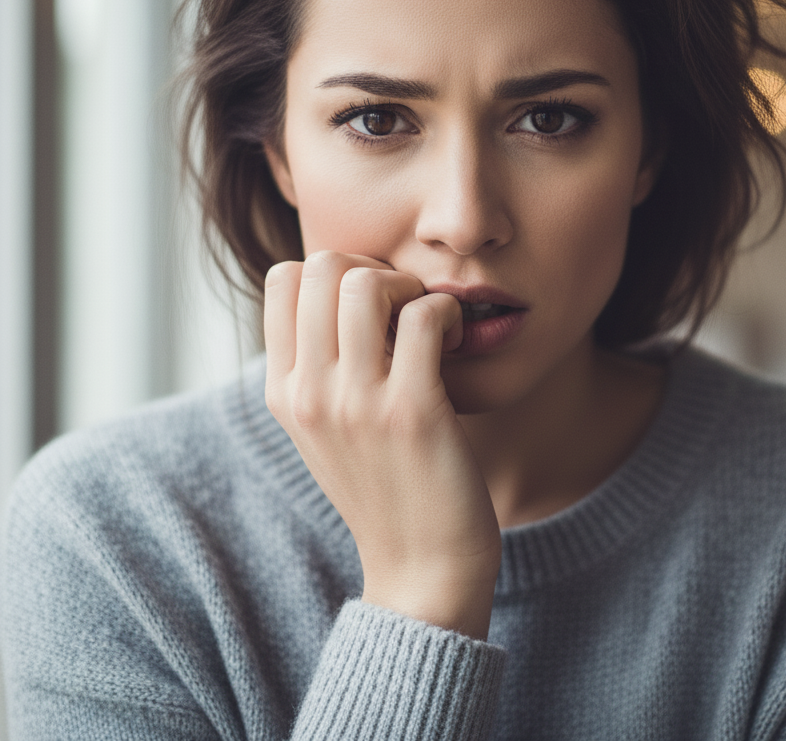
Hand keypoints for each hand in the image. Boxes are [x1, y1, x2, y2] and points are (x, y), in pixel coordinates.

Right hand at [263, 251, 500, 640]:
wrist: (420, 566)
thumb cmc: (386, 485)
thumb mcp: (326, 427)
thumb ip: (320, 365)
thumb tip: (344, 289)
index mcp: (283, 391)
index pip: (282, 279)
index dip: (335, 271)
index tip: (372, 304)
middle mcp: (308, 393)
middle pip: (321, 266)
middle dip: (372, 268)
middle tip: (404, 306)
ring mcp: (356, 404)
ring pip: (365, 283)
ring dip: (410, 287)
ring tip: (429, 322)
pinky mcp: (411, 413)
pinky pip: (424, 316)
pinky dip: (448, 314)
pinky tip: (456, 342)